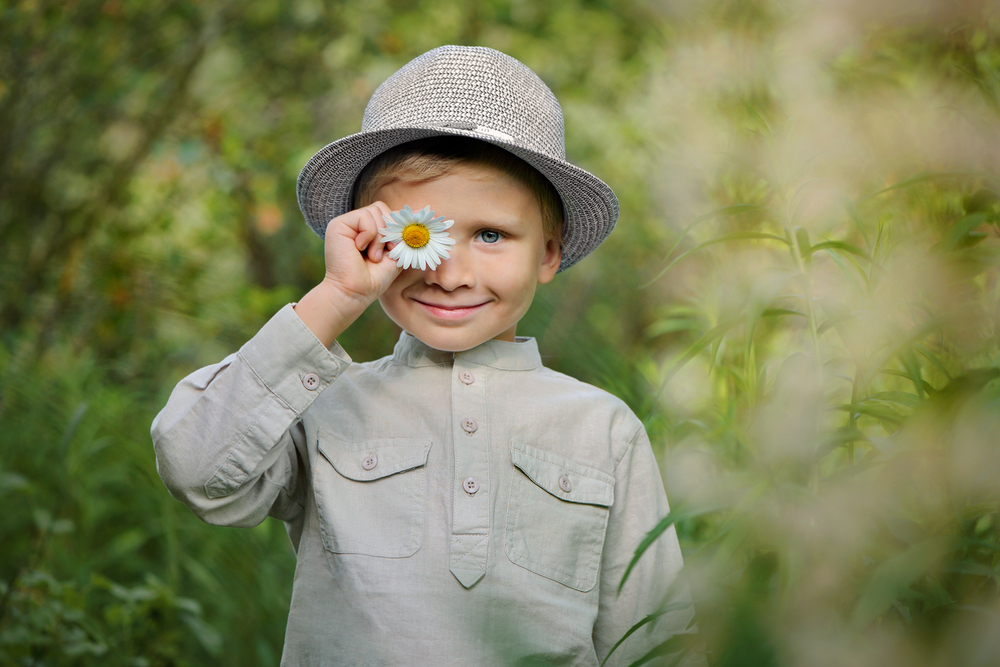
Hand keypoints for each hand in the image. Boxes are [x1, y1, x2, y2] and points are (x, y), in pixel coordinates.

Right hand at [294, 202, 401, 346]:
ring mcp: (346, 223)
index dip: (399, 223)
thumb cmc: (373, 279)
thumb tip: (417, 212)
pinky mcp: (338, 225)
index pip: (387, 213)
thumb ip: (402, 234)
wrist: (354, 293)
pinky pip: (365, 217)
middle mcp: (355, 223)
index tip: (406, 238)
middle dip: (390, 231)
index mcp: (367, 229)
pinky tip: (360, 250)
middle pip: (382, 208)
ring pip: (375, 211)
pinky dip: (369, 235)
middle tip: (386, 252)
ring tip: (373, 256)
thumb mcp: (395, 253)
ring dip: (380, 237)